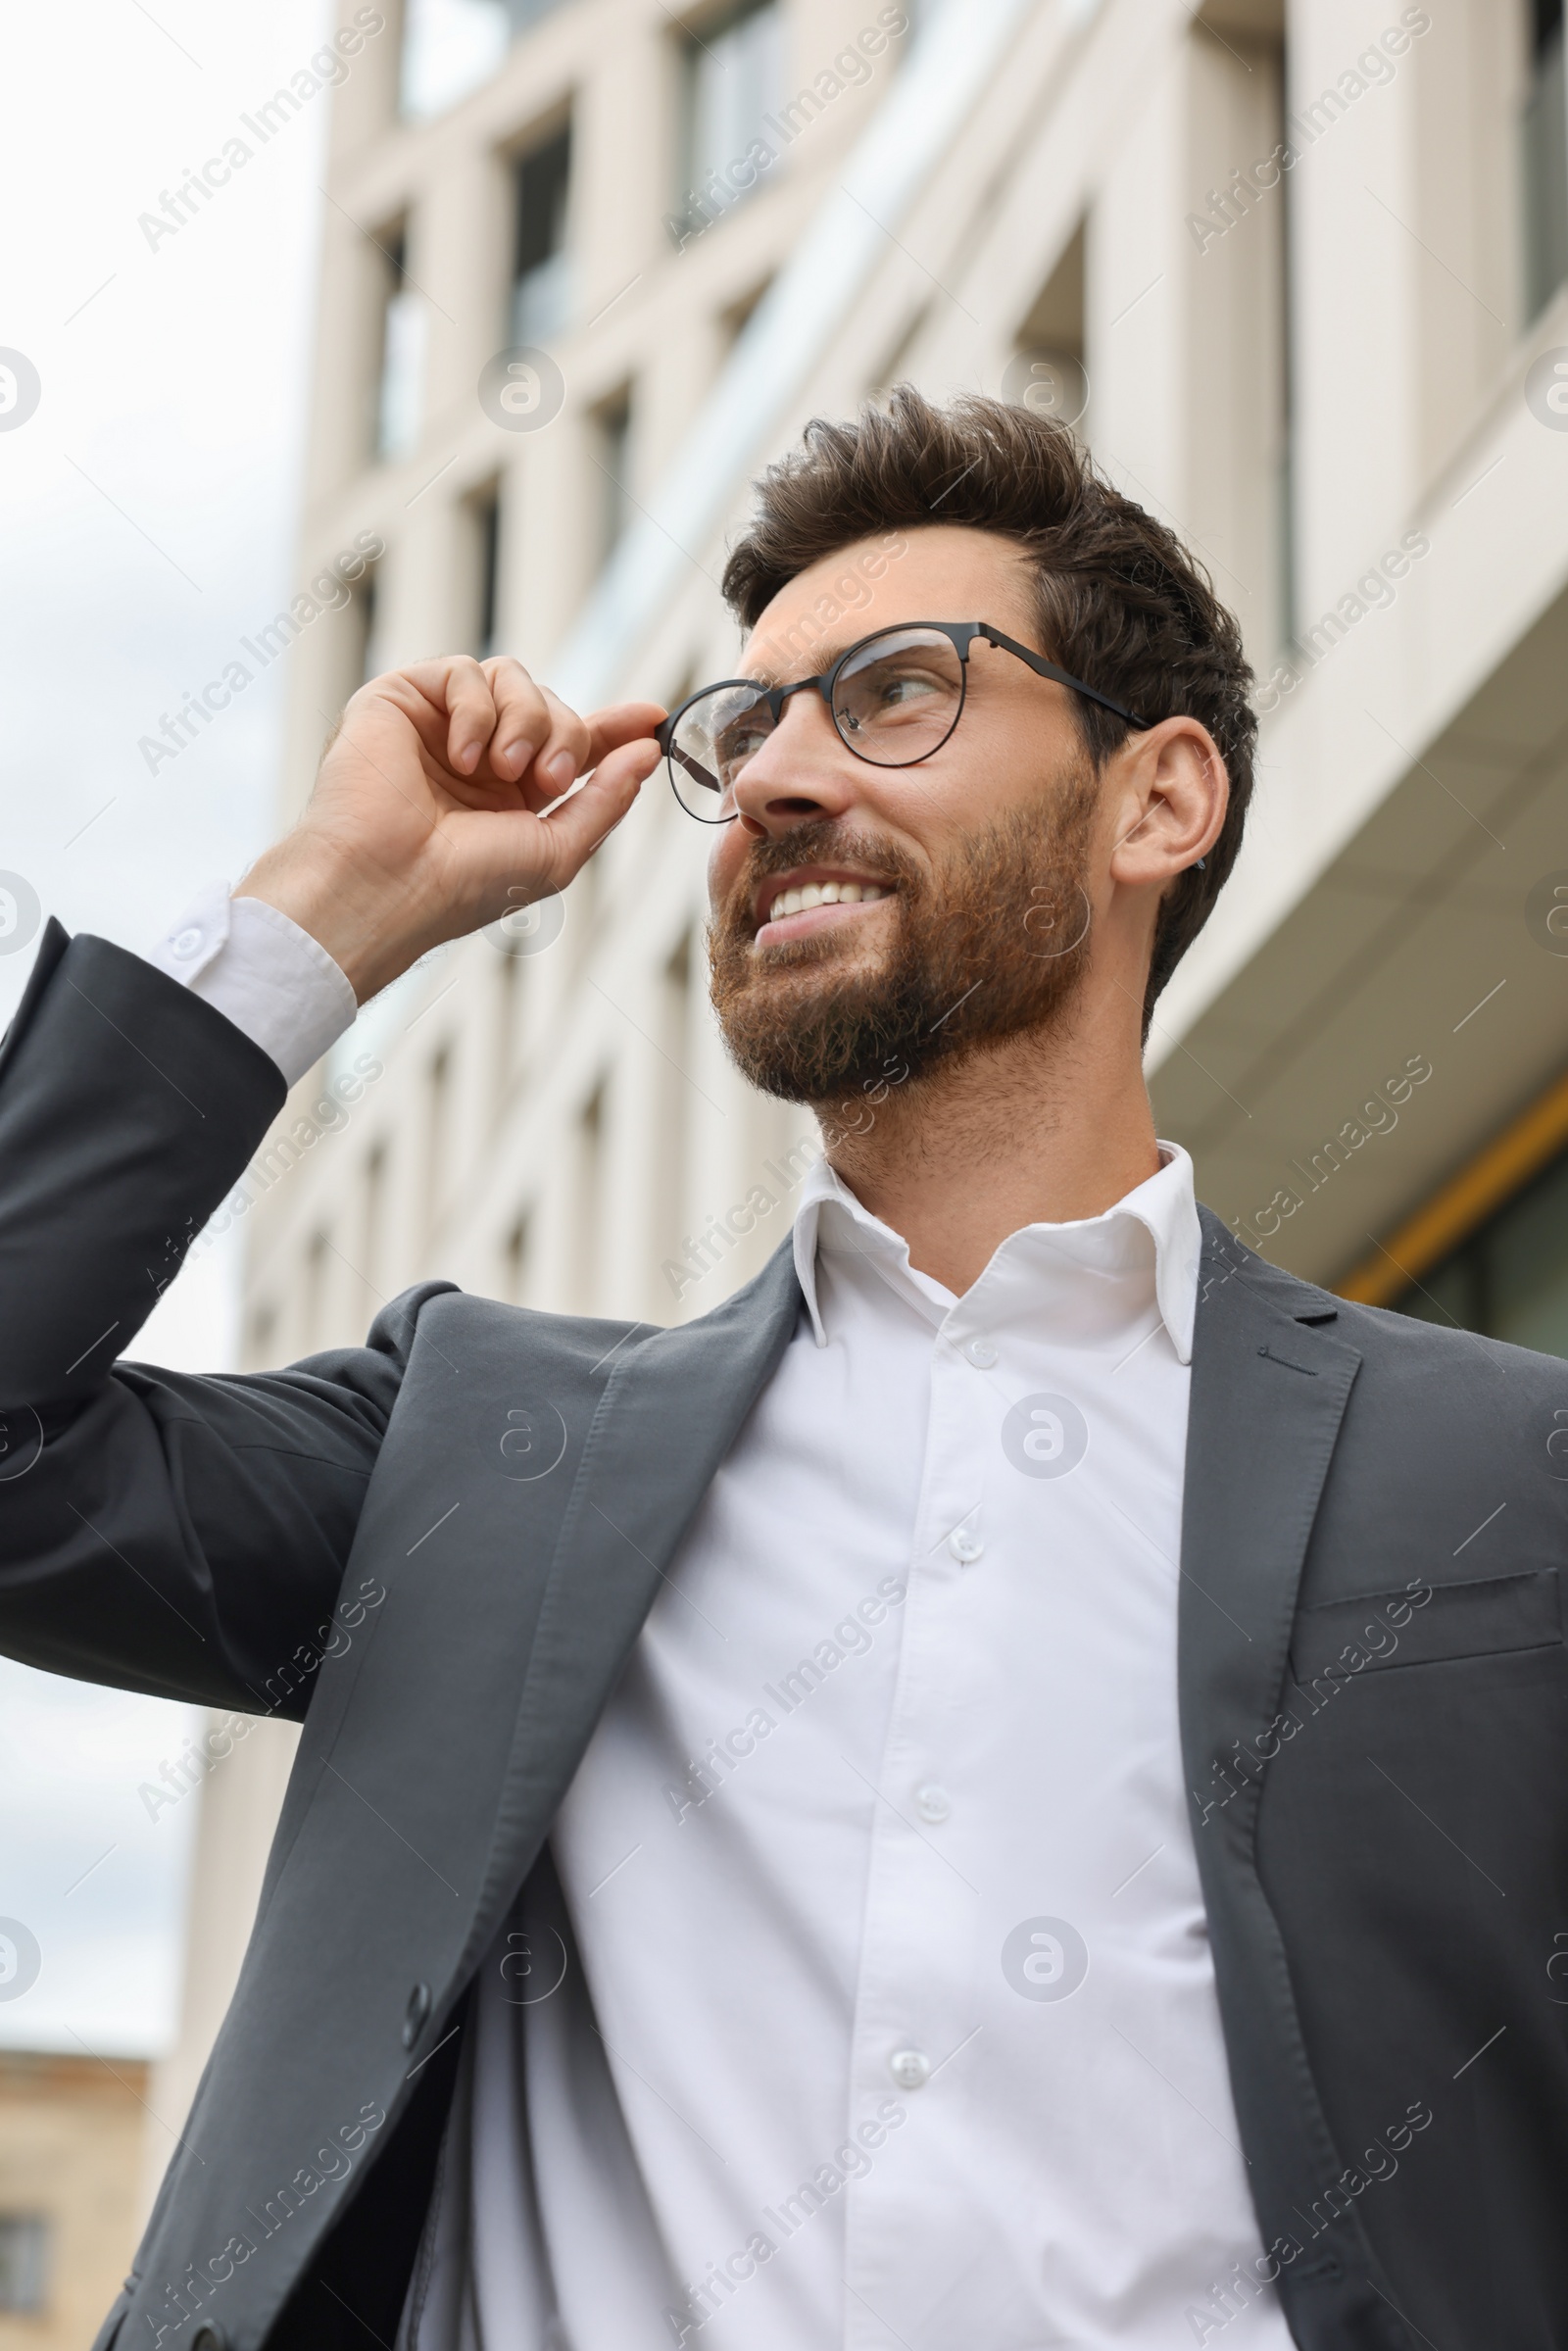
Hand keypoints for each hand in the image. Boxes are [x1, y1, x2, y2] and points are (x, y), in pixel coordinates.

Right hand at [235, 656, 664, 1001]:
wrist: (387, 883)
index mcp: (516, 795)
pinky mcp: (402, 700)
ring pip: (514, 678)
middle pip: (554, 707)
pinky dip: (476, 709)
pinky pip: (464, 672)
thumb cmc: (464, 884)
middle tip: (549, 779)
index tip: (654, 716)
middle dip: (567, 736)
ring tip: (502, 769)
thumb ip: (607, 798)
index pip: (576, 743)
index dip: (616, 727)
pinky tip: (461, 755)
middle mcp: (482, 757)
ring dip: (525, 719)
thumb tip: (648, 750)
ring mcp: (442, 726)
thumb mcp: (558, 851)